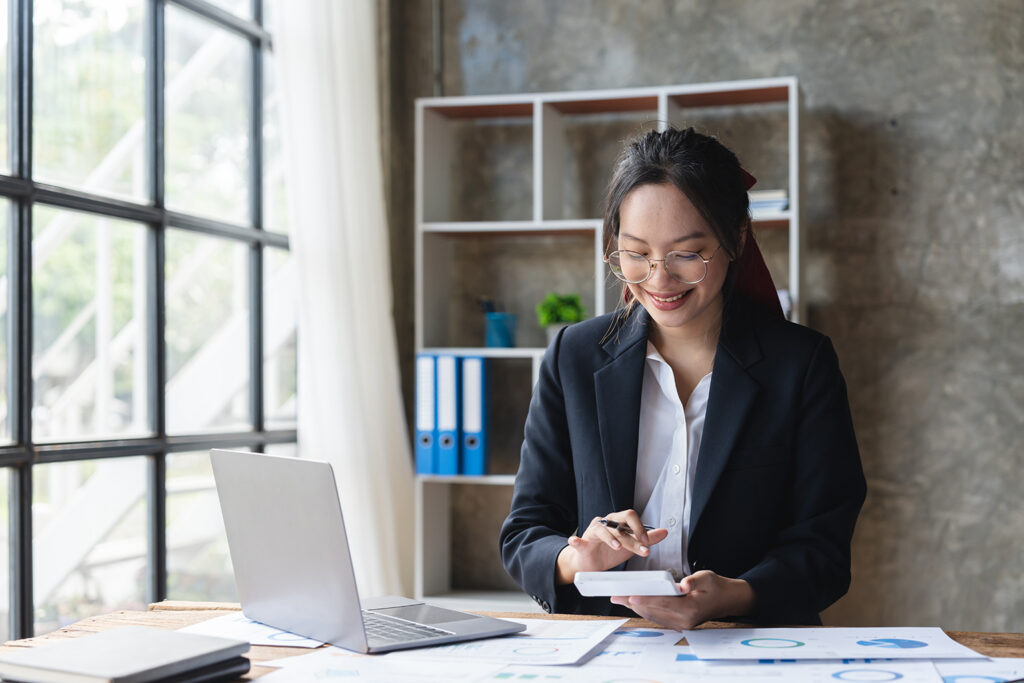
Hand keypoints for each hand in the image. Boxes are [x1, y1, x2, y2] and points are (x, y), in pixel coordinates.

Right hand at [555, 511, 668, 584]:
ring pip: (603, 530)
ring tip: (618, 547)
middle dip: (631, 533)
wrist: (591, 564)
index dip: (640, 527)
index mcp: (617, 522)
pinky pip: (578, 541)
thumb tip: (664, 531)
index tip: (647, 542)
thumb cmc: (609, 552)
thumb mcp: (631, 546)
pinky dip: (576, 541)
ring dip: (612, 538)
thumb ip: (647, 538)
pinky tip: (576, 541)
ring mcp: (592, 532)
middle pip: (618, 520)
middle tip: (641, 545)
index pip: (630, 517)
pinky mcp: (582, 543)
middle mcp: (605, 523)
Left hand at [609, 571, 754, 629]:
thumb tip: (683, 584)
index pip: (663, 603)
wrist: (727, 600)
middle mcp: (685, 620)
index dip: (645, 599)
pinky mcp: (679, 624)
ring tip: (620, 599)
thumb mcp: (708, 578)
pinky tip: (634, 604)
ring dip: (635, 608)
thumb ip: (694, 581)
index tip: (630, 596)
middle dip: (633, 603)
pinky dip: (645, 610)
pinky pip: (658, 618)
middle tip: (616, 596)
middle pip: (654, 611)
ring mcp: (681, 624)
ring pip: (653, 616)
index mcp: (691, 609)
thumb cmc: (717, 587)